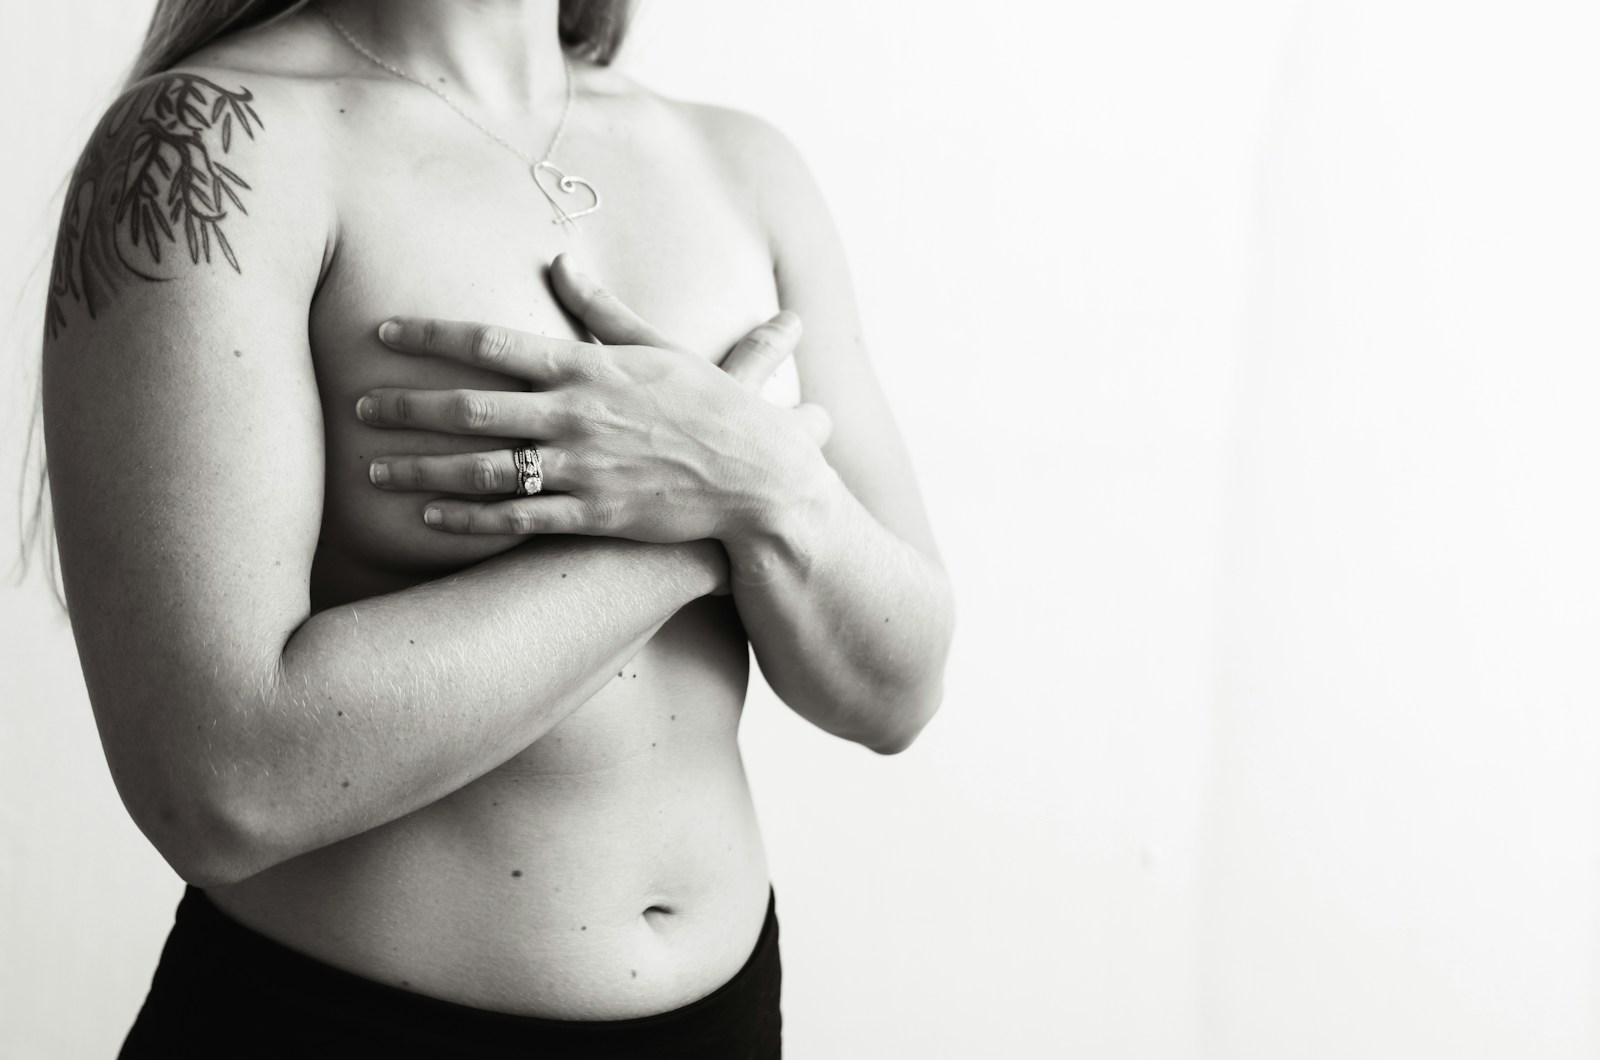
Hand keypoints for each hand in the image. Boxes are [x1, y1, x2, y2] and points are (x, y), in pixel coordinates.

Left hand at [357, 255, 833, 541]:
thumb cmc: (714, 408)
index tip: (383, 332)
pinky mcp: (592, 517)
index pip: (491, 343)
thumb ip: (604, 309)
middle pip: (469, 407)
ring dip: (420, 469)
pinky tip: (427, 518)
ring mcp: (581, 470)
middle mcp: (575, 416)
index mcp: (589, 368)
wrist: (759, 480)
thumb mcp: (660, 348)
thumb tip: (562, 262)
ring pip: (481, 469)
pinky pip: (515, 519)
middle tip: (358, 403)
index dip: (430, 336)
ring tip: (372, 470)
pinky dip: (466, 520)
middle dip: (406, 405)